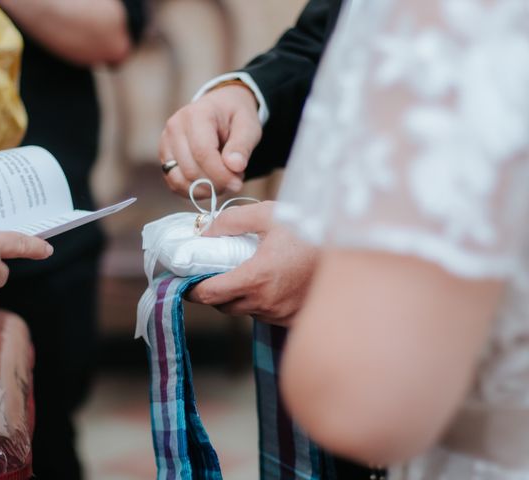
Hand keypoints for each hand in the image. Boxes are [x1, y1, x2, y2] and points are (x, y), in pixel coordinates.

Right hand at [160, 83, 261, 197]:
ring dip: (204, 190)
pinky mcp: (165, 159)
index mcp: (195, 115)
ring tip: (224, 182)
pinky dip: (194, 192)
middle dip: (215, 183)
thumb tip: (235, 167)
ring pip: (179, 180)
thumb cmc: (235, 117)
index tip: (237, 184)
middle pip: (190, 169)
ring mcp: (166, 144)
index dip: (220, 174)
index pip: (202, 152)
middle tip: (235, 181)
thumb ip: (242, 146)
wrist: (220, 109)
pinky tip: (211, 185)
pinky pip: (175, 184)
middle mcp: (174, 128)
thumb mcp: (248, 126)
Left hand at [187, 201, 317, 325]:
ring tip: (244, 272)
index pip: (209, 295)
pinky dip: (260, 301)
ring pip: (244, 310)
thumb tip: (205, 233)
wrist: (352, 249)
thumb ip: (231, 221)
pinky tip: (268, 281)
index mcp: (256, 277)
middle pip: (223, 305)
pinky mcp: (293, 319)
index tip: (186, 278)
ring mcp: (281, 314)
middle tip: (214, 270)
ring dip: (238, 296)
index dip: (191, 288)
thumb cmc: (311, 228)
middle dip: (214, 290)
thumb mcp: (268, 214)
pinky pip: (265, 314)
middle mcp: (266, 302)